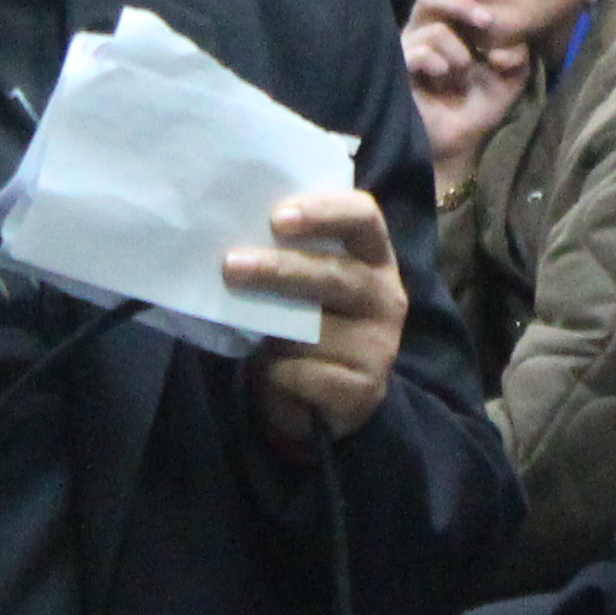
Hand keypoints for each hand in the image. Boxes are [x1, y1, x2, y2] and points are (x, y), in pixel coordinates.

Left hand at [232, 186, 406, 449]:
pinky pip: (304, 374)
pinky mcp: (366, 387)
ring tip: (256, 341)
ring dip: (271, 334)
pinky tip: (275, 377)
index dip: (323, 212)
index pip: (362, 217)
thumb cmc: (303, 326)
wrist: (321, 402)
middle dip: (279, 269)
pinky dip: (276, 376)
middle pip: (335, 273)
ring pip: (313, 329)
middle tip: (231, 265)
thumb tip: (234, 243)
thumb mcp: (299, 286)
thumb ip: (284, 258)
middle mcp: (385, 294)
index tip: (276, 219)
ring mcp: (381, 343)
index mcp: (371, 256)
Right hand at [402, 0, 534, 200]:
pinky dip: (435, 59)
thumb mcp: (509, 78)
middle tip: (486, 20)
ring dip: (456, 47)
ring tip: (464, 68)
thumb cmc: (479, 106)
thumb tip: (512, 45)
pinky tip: (444, 73)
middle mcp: (424, 32)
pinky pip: (415, 51)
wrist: (458, 143)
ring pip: (431, 26)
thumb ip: (517, 55)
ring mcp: (408, 50)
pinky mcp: (398, 71)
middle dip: (461, 2)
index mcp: (448, 26)